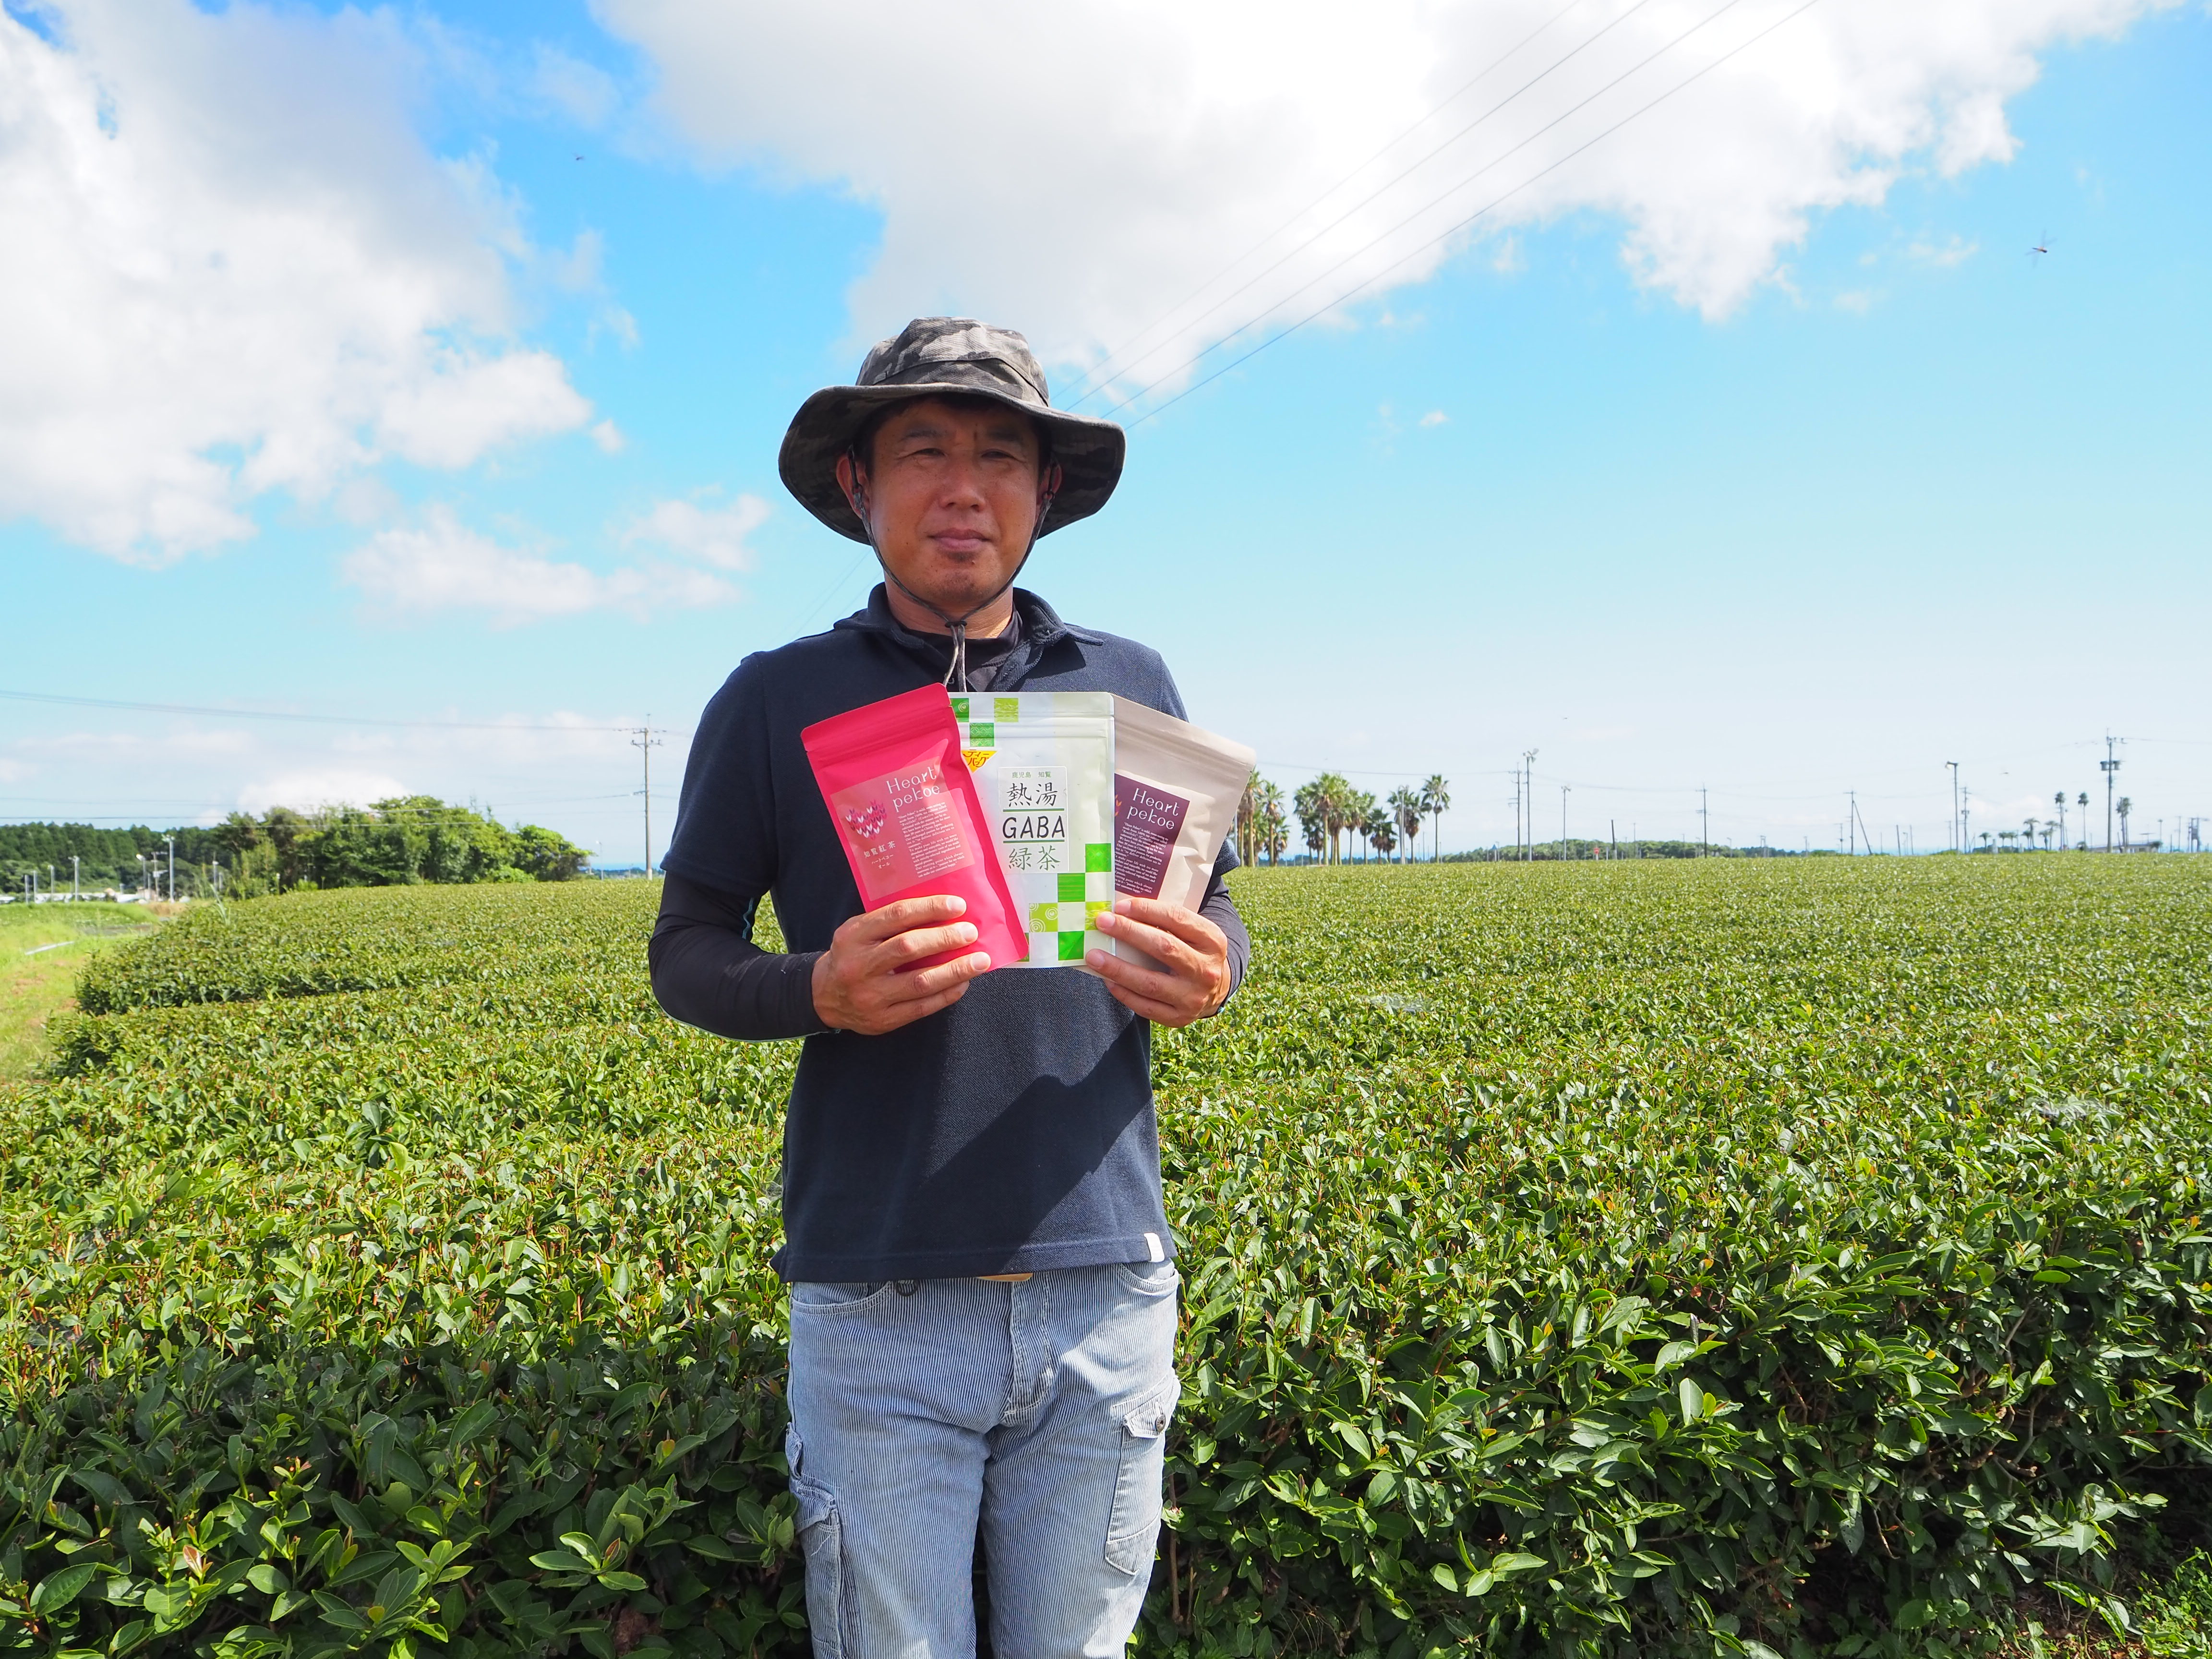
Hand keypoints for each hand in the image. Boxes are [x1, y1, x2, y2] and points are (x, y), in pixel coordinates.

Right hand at [812, 895, 992, 1034]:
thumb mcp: (859, 931)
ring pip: (920, 981)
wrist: (823, 996)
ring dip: (955, 970)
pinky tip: (963, 983)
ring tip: (980, 960)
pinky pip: (921, 1007)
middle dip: (946, 938)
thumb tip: (942, 912)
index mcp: (853, 936)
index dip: (930, 909)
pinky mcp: (882, 1020)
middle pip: (909, 948)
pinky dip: (947, 994)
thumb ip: (890, 922)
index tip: (958, 906)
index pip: (897, 916)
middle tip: (971, 932)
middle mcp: (859, 965)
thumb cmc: (852, 955)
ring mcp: (870, 996)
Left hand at [1087, 895, 1230, 1026]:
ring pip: (1150, 982)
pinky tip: (1108, 980)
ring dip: (1118, 968)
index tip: (1120, 906)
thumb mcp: (1194, 933)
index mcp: (1212, 940)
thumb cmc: (1193, 952)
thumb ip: (1168, 922)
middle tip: (1102, 923)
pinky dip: (1123, 993)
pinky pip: (1145, 1006)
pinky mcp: (1179, 1017)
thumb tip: (1122, 912)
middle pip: (1164, 947)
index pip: (1177, 918)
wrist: (1215, 990)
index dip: (1147, 910)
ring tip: (1094, 956)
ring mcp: (1193, 997)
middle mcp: (1206, 970)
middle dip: (1129, 933)